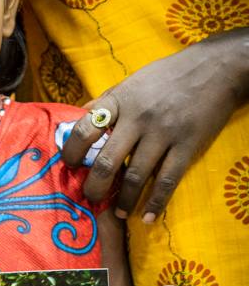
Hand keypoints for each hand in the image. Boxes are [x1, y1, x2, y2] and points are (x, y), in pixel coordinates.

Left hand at [61, 30, 248, 219]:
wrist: (215, 68)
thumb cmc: (168, 75)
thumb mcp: (131, 81)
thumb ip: (107, 101)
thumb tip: (80, 116)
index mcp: (120, 101)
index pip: (85, 130)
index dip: (72, 152)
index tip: (69, 166)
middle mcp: (138, 119)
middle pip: (107, 162)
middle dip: (95, 187)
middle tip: (91, 198)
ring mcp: (163, 134)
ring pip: (135, 177)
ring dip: (123, 201)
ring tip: (118, 214)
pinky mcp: (186, 146)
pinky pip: (167, 180)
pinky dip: (155, 203)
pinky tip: (146, 217)